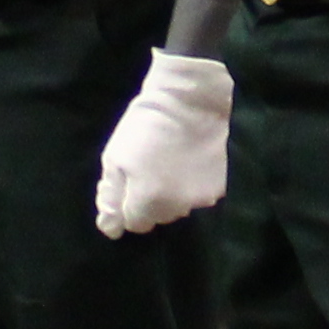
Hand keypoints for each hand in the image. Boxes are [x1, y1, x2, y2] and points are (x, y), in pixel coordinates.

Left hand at [93, 50, 234, 236]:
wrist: (190, 101)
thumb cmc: (145, 126)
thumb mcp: (115, 157)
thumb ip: (111, 197)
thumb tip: (110, 228)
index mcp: (147, 202)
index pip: (134, 224)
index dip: (129, 204)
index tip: (131, 180)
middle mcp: (176, 208)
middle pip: (158, 218)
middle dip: (151, 201)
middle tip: (150, 168)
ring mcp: (201, 199)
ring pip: (179, 208)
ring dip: (172, 194)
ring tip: (171, 163)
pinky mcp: (219, 188)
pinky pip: (199, 196)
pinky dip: (192, 185)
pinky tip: (190, 161)